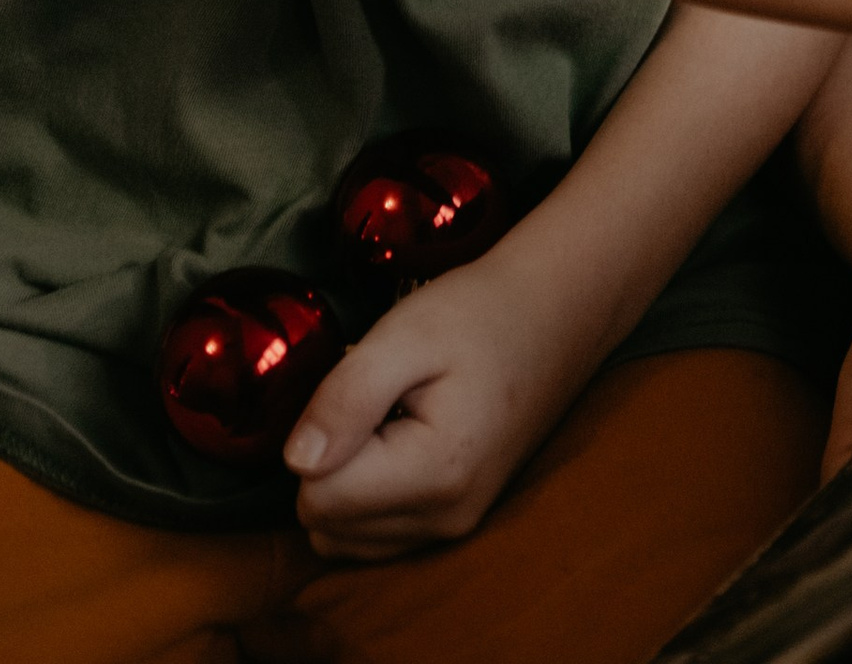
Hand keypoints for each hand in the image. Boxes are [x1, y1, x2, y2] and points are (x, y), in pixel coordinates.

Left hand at [283, 260, 578, 559]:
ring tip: (388, 419)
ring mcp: (454, 527)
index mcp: (436, 473)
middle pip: (327, 523)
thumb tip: (296, 461)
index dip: (324, 435)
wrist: (555, 313)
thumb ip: (345, 397)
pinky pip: (372, 536)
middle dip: (332, 462)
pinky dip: (366, 497)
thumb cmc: (479, 313)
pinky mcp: (455, 523)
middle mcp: (447, 517)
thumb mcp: (404, 334)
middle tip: (377, 401)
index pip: (319, 496)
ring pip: (343, 538)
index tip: (363, 389)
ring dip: (345, 483)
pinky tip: (397, 442)